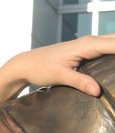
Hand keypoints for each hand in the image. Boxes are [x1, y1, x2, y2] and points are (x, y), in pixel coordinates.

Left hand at [0, 34, 114, 107]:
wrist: (26, 64)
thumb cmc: (40, 68)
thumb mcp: (59, 76)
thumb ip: (79, 82)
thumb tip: (97, 91)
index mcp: (87, 45)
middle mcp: (90, 41)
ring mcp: (89, 45)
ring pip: (113, 43)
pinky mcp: (86, 51)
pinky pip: (106, 49)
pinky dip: (113, 54)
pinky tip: (113, 67)